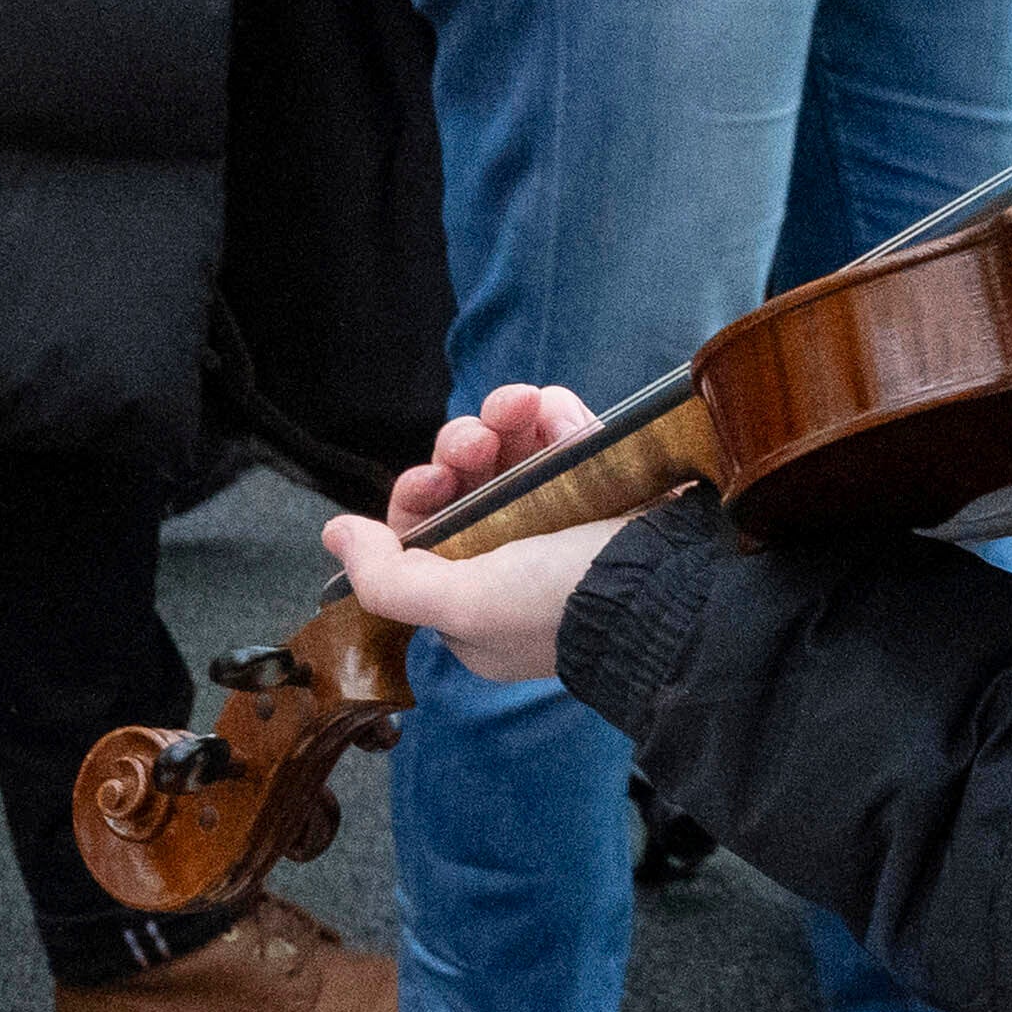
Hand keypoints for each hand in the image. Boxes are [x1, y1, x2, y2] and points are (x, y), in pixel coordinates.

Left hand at [324, 379, 623, 689]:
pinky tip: (563, 419)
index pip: (426, 536)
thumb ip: (389, 579)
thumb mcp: (463, 606)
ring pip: (515, 450)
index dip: (421, 494)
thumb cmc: (567, 605)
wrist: (676, 585)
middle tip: (478, 437)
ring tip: (523, 405)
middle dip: (465, 446)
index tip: (435, 476)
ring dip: (508, 417)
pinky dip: (560, 417)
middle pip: (469, 483)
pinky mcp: (610, 486)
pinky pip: (568, 436)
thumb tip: (336, 536)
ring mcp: (567, 522)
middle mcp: (519, 564)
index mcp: (479, 606)